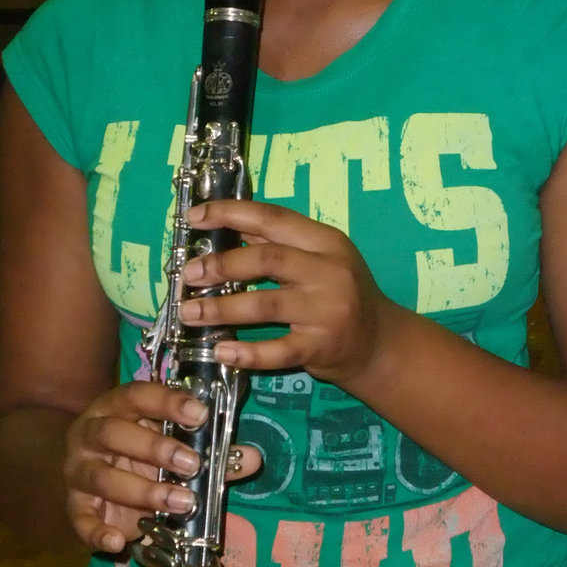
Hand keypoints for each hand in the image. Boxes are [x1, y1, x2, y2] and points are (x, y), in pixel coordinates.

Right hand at [63, 379, 259, 553]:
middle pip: (114, 432)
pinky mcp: (74, 504)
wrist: (102, 484)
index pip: (138, 395)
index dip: (167, 402)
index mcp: (117, 406)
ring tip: (181, 503)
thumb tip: (254, 459)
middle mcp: (91, 432)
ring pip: (101, 476)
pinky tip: (119, 540)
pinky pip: (80, 518)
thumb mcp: (178, 449)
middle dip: (154, 448)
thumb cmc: (145, 455)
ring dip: (142, 490)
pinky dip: (97, 532)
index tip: (200, 414)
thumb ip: (213, 453)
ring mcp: (79, 468)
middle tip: (192, 464)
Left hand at [179, 200, 390, 387]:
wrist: (378, 342)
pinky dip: (246, 352)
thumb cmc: (340, 293)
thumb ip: (276, 243)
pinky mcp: (321, 347)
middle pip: (267, 259)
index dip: (230, 213)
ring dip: (220, 309)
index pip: (273, 218)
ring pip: (265, 305)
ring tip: (188, 312)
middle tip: (189, 273)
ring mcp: (326, 311)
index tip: (194, 216)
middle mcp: (329, 271)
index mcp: (325, 241)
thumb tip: (225, 226)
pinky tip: (220, 351)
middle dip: (221, 264)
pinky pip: (276, 351)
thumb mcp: (318, 259)